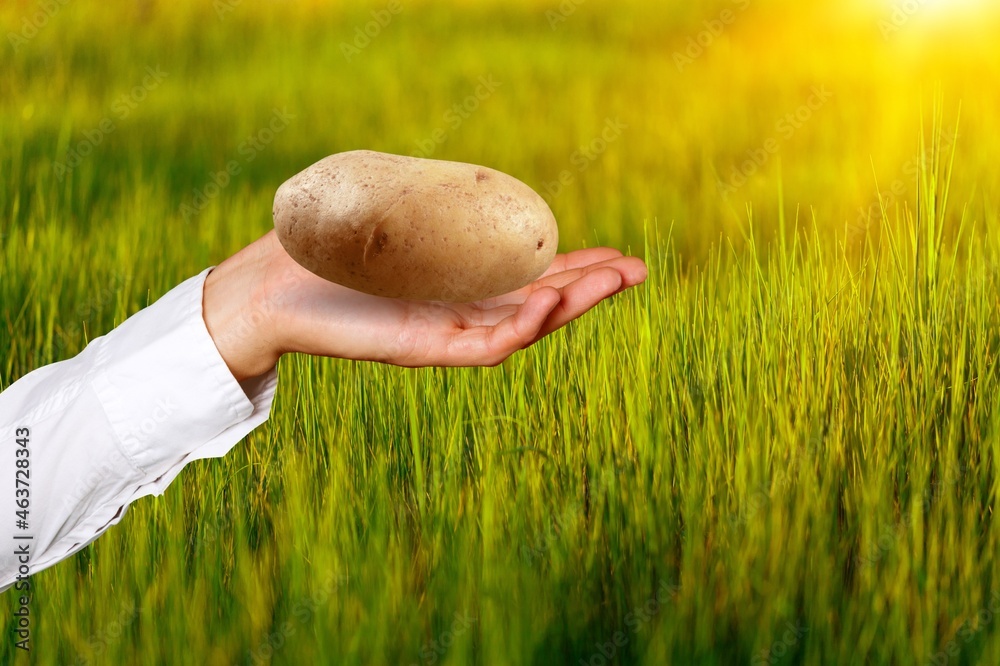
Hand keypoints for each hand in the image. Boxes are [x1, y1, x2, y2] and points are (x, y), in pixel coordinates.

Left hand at [204, 230, 646, 380]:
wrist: (262, 284)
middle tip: (638, 269)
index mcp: (455, 282)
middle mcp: (455, 311)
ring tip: (615, 281)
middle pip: (536, 303)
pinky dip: (518, 328)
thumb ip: (438, 207)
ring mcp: (439, 332)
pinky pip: (481, 347)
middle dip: (588, 287)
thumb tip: (474, 185)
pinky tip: (550, 307)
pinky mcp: (417, 348)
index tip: (614, 254)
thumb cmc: (321, 244)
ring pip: (520, 328)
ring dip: (568, 305)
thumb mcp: (391, 211)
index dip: (572, 266)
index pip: (526, 277)